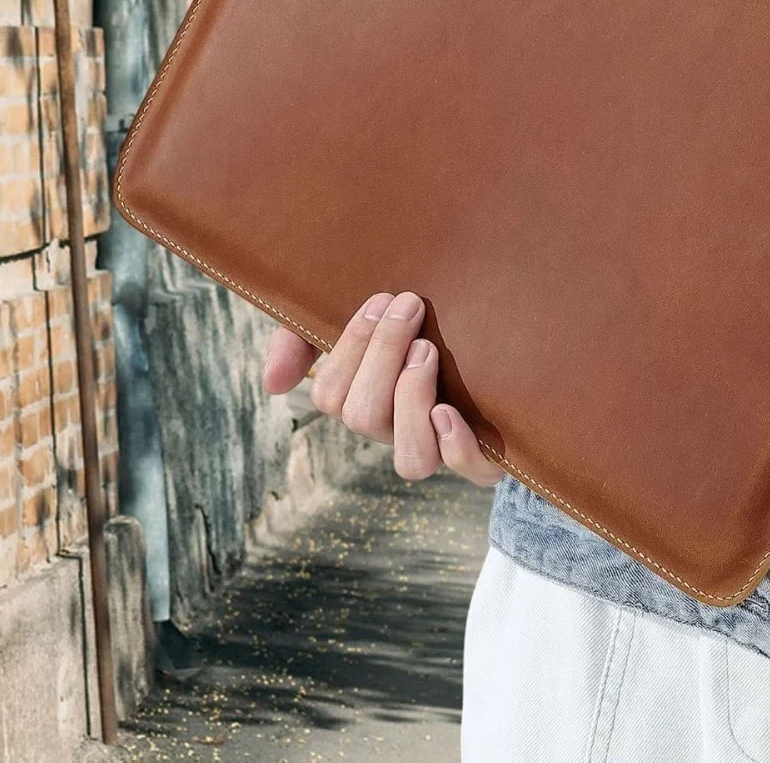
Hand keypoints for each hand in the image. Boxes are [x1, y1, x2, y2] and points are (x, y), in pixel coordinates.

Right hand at [262, 292, 503, 485]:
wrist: (495, 320)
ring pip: (410, 460)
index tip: (382, 297)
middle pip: (364, 418)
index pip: (331, 395)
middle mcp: (396, 427)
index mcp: (364, 398)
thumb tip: (274, 384)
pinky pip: (468, 472)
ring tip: (428, 350)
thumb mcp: (358, 316)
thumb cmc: (416, 319)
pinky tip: (450, 410)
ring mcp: (438, 444)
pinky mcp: (484, 454)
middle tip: (410, 305)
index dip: (352, 346)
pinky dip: (457, 447)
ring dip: (411, 400)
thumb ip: (302, 338)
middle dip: (382, 356)